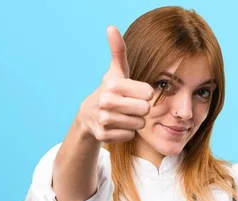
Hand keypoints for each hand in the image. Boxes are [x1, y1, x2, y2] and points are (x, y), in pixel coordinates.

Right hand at [77, 26, 154, 142]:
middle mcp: (107, 102)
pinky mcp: (103, 135)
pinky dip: (126, 132)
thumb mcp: (116, 71)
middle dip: (141, 109)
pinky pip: (130, 136)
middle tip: (130, 105)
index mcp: (113, 85)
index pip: (148, 93)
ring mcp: (104, 120)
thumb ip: (118, 51)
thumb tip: (112, 27)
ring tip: (123, 115)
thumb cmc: (111, 90)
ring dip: (135, 121)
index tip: (134, 92)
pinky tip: (117, 125)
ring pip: (139, 124)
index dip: (144, 94)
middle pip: (145, 110)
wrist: (89, 114)